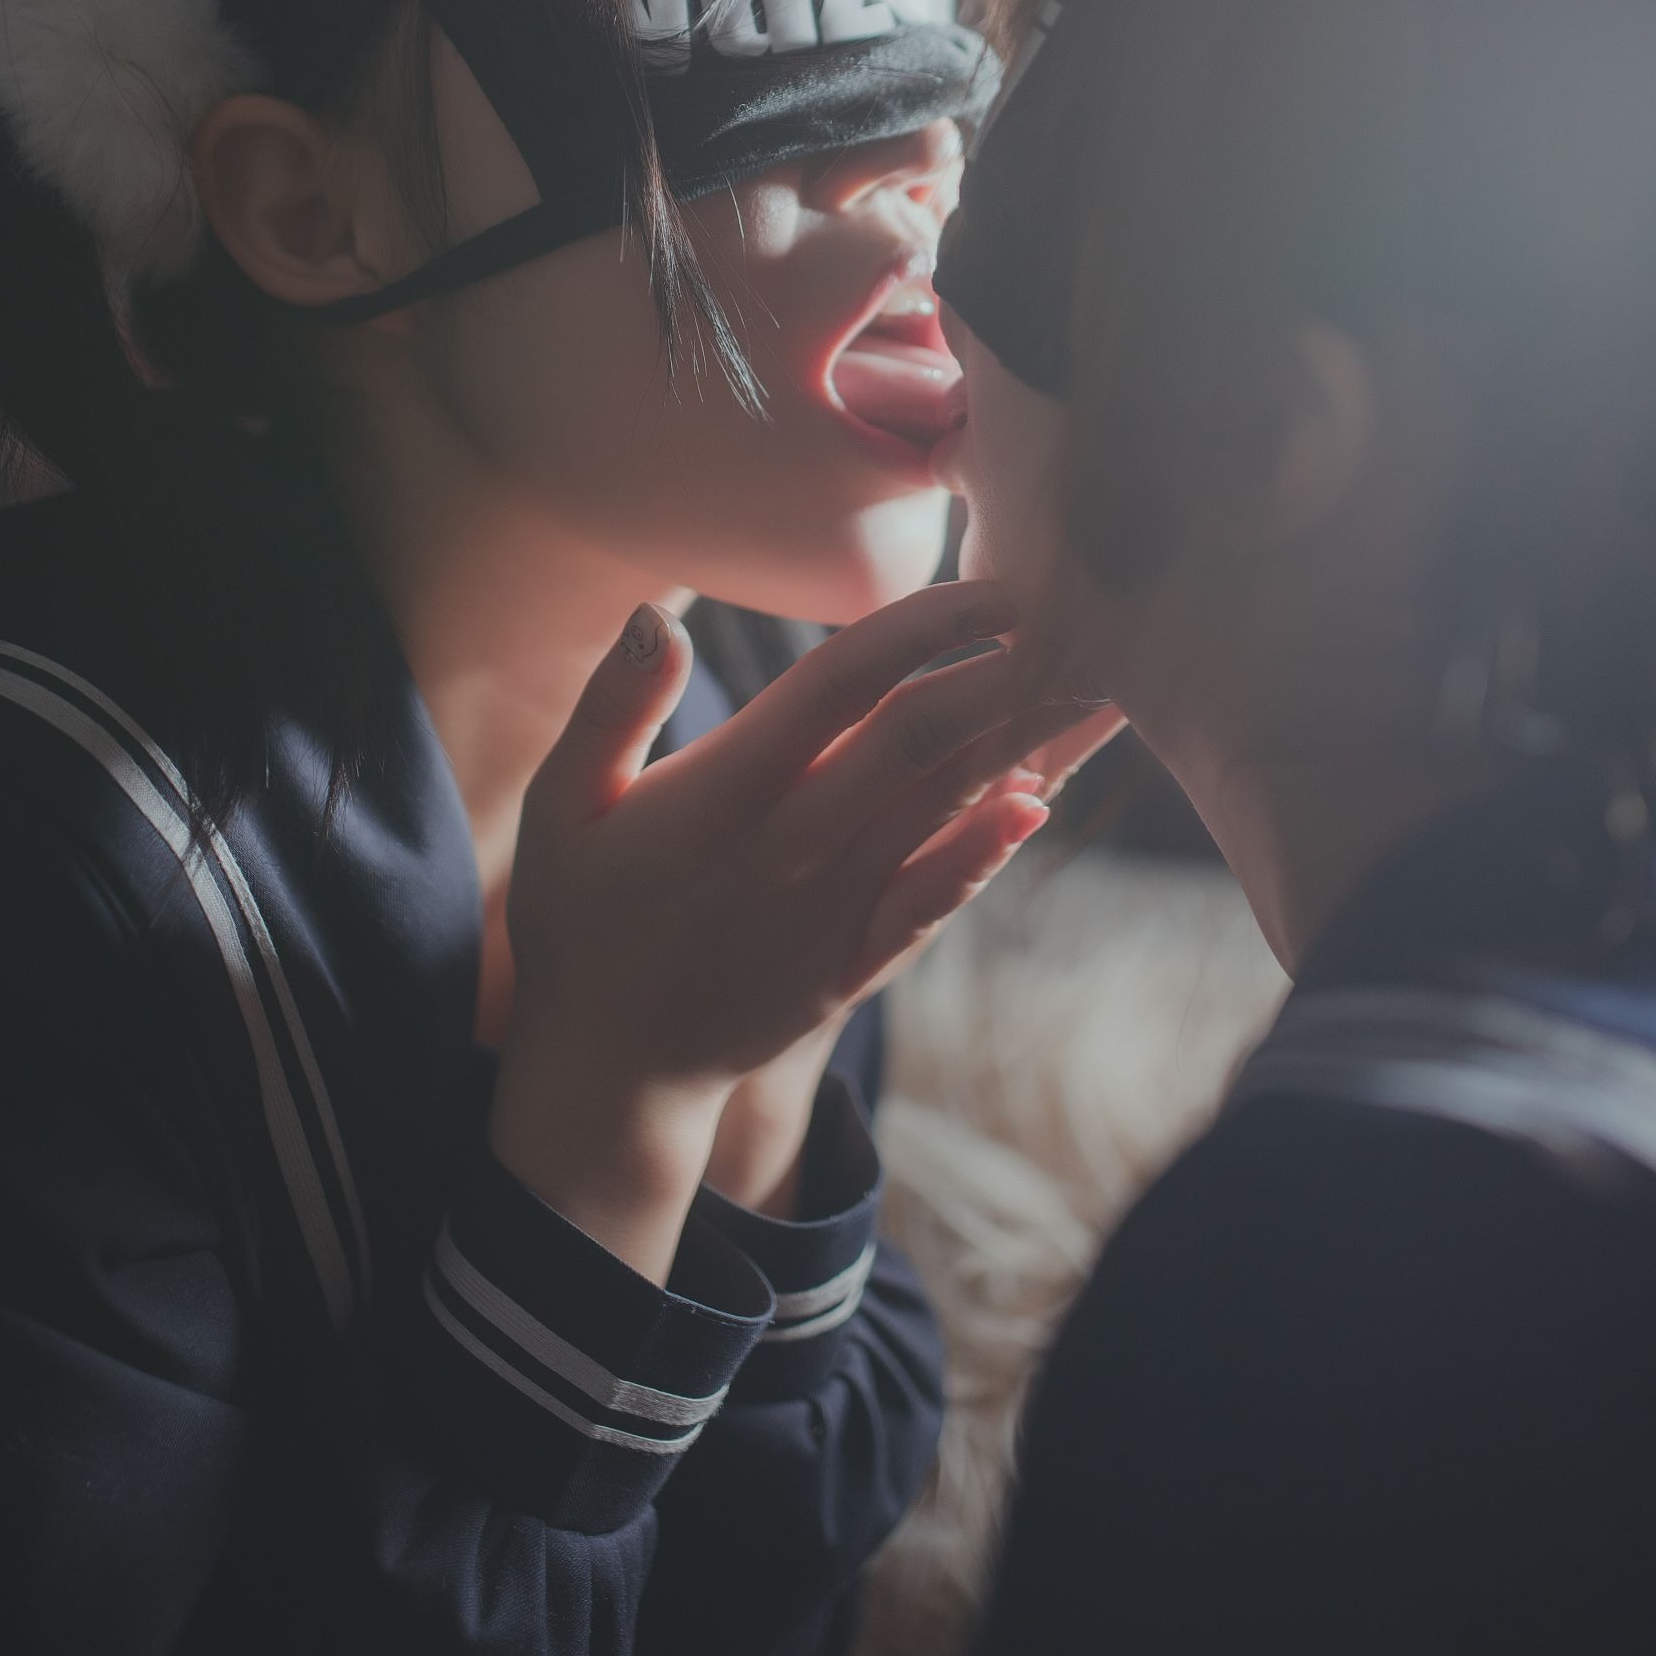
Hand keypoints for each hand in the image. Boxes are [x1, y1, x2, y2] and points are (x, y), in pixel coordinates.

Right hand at [488, 579, 1075, 1277]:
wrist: (613, 1072)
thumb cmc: (583, 918)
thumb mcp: (563, 808)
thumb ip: (612, 707)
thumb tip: (652, 613)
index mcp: (724, 793)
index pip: (839, 687)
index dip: (922, 629)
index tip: (990, 583)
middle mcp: (793, 847)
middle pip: (919, 741)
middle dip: (1006, 672)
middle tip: (1078, 613)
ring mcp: (833, 910)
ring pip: (944, 810)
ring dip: (1024, 744)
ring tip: (1093, 684)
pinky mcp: (855, 963)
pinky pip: (936, 901)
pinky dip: (989, 851)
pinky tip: (1040, 804)